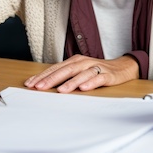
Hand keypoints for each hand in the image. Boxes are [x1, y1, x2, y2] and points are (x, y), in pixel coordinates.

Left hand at [24, 55, 138, 92]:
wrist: (122, 67)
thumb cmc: (97, 70)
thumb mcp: (79, 71)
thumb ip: (64, 76)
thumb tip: (43, 85)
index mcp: (75, 61)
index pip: (55, 68)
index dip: (43, 76)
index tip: (30, 84)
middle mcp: (84, 62)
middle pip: (66, 70)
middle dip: (52, 79)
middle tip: (39, 87)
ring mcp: (96, 68)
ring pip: (81, 74)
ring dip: (70, 82)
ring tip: (60, 91)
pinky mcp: (108, 75)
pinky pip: (98, 78)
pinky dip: (91, 83)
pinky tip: (84, 88)